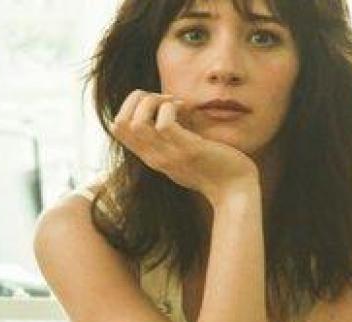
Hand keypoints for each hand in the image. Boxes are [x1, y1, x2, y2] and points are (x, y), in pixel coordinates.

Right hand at [109, 90, 259, 205]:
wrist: (235, 192)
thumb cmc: (214, 169)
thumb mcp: (183, 153)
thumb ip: (170, 138)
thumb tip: (167, 108)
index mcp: (151, 156)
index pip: (116, 128)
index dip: (131, 106)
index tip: (157, 104)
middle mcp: (154, 157)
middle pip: (118, 123)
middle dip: (136, 99)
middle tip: (164, 99)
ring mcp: (168, 155)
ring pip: (135, 122)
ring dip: (153, 101)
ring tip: (174, 102)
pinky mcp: (187, 151)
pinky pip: (163, 124)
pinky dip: (171, 108)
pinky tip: (186, 108)